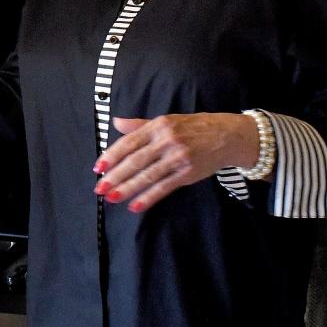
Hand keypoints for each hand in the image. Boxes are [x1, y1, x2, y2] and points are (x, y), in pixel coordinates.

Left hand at [95, 114, 258, 212]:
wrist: (227, 135)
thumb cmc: (194, 127)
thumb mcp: (166, 120)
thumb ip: (139, 125)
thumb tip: (115, 122)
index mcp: (158, 126)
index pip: (128, 143)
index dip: (111, 156)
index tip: (98, 168)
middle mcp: (166, 141)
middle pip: (135, 161)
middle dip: (115, 176)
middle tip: (99, 188)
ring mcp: (178, 158)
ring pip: (147, 176)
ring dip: (127, 188)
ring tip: (111, 198)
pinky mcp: (187, 173)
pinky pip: (164, 187)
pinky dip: (148, 198)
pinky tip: (135, 206)